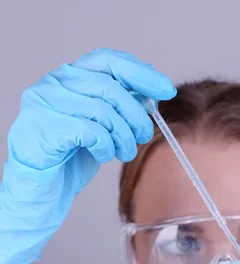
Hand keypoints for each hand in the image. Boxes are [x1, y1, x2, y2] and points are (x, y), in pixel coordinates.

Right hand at [0, 48, 175, 263]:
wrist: (40, 193)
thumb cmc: (69, 160)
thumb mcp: (101, 127)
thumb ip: (118, 107)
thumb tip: (150, 94)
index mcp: (68, 77)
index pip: (109, 60)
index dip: (141, 74)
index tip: (166, 90)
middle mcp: (53, 84)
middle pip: (110, 87)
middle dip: (135, 115)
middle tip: (143, 136)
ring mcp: (44, 105)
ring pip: (102, 111)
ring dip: (123, 136)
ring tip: (123, 152)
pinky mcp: (43, 129)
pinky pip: (90, 131)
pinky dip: (105, 146)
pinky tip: (103, 156)